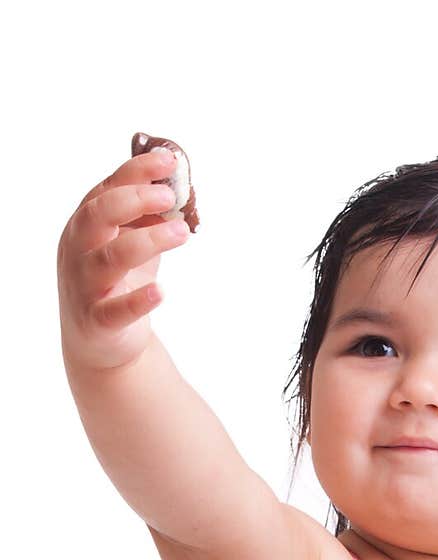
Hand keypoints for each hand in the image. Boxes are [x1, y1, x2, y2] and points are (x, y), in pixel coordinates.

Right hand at [57, 147, 190, 372]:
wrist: (99, 342)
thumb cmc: (117, 283)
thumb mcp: (130, 244)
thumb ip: (147, 218)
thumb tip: (178, 188)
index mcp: (85, 226)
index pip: (107, 189)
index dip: (136, 172)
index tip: (170, 161)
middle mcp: (78, 251)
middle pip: (99, 215)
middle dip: (135, 200)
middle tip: (170, 196)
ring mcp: (85, 286)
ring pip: (111, 258)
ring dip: (149, 241)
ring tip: (182, 232)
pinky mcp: (97, 322)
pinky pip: (115, 311)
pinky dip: (139, 301)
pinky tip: (161, 291)